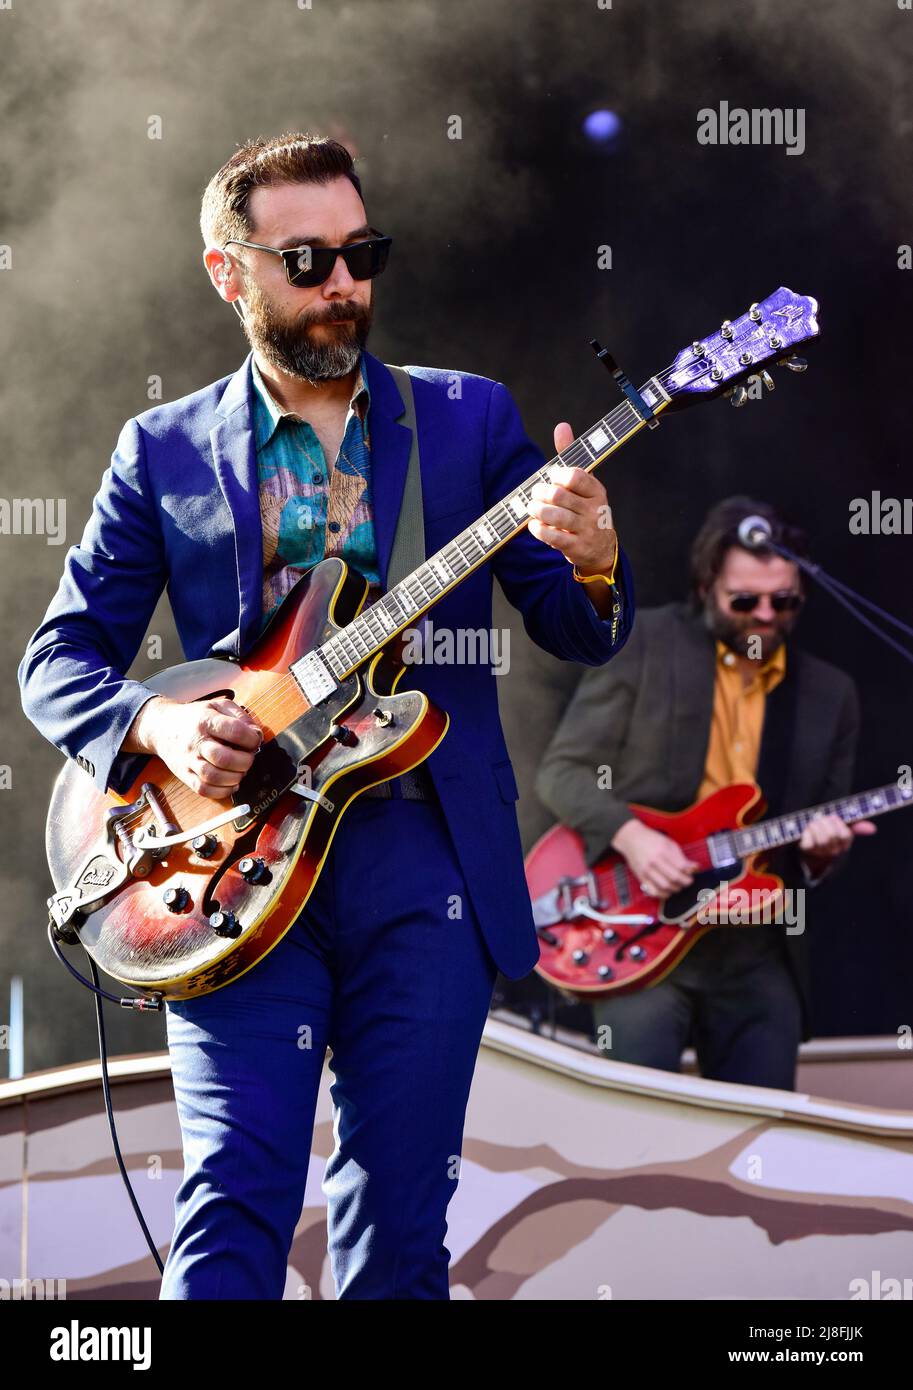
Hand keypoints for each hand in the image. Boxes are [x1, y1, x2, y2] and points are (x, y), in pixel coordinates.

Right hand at [127, 694, 262, 799]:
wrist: (161, 727)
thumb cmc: (194, 717)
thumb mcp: (217, 705)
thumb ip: (240, 715)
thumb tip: (256, 733)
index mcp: (206, 721)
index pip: (235, 731)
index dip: (251, 739)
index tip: (255, 740)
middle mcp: (196, 742)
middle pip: (224, 758)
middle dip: (245, 761)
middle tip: (248, 758)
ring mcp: (189, 761)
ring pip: (214, 777)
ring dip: (235, 777)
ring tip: (240, 771)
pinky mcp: (185, 775)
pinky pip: (203, 790)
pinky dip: (222, 792)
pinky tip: (231, 784)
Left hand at [525, 422, 616, 575]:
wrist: (601, 547)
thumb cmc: (585, 508)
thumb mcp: (583, 483)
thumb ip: (570, 455)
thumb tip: (562, 426)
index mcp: (596, 490)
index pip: (576, 476)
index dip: (557, 475)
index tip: (551, 477)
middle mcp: (594, 509)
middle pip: (559, 495)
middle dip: (540, 493)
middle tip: (535, 494)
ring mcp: (587, 529)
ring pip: (555, 516)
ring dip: (537, 511)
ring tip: (532, 508)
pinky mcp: (577, 547)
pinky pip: (553, 537)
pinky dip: (539, 530)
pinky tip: (534, 525)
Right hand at [611, 819, 699, 898]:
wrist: (632, 839)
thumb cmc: (652, 840)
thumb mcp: (669, 843)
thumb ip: (681, 857)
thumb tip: (695, 868)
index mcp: (662, 851)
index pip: (680, 867)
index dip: (689, 873)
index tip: (693, 873)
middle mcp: (654, 861)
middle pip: (674, 878)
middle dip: (685, 882)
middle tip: (688, 881)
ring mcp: (646, 870)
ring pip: (665, 886)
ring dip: (675, 889)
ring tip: (678, 885)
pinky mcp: (641, 877)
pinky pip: (653, 891)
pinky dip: (663, 894)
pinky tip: (667, 891)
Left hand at [799, 812, 875, 869]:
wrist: (811, 850)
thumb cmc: (828, 832)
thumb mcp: (843, 827)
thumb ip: (857, 826)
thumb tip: (873, 829)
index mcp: (844, 843)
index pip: (845, 835)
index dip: (838, 824)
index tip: (833, 817)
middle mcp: (834, 850)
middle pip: (832, 835)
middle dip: (825, 822)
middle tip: (820, 818)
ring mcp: (821, 852)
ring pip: (821, 839)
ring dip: (815, 826)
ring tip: (813, 822)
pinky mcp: (807, 851)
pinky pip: (808, 842)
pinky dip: (806, 833)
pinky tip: (806, 830)